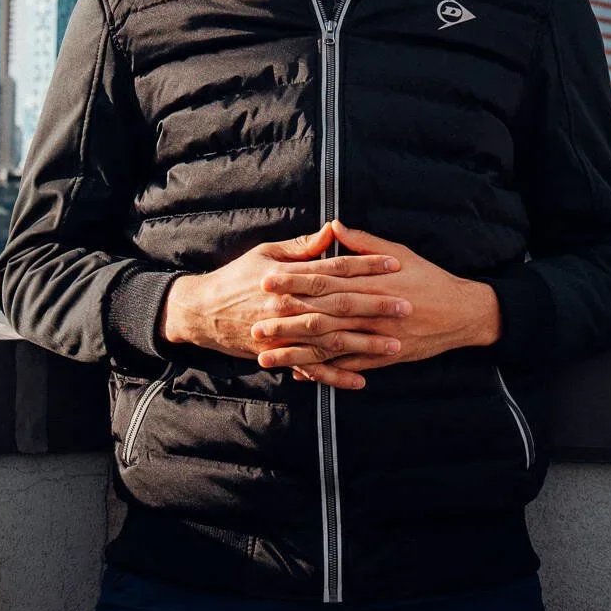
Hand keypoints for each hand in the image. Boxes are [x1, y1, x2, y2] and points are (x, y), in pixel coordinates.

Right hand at [160, 222, 408, 366]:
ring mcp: (286, 333)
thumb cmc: (237, 276)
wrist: (203, 312)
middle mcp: (291, 305)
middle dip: (375, 307)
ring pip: (331, 339)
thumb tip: (333, 230)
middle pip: (340, 305)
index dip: (367, 266)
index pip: (336, 268)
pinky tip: (362, 381)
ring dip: (364, 344)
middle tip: (407, 307)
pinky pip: (312, 368)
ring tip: (394, 345)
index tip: (396, 264)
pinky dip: (336, 376)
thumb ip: (302, 247)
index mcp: (291, 276)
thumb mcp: (266, 253)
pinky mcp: (280, 354)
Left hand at [251, 221, 500, 388]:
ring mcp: (376, 338)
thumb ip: (364, 243)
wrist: (462, 313)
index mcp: (372, 282)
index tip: (267, 280)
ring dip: (296, 351)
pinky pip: (349, 367)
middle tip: (255, 321)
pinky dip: (324, 372)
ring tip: (266, 354)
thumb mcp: (400, 253)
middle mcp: (371, 312)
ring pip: (330, 346)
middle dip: (287, 320)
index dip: (294, 281)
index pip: (325, 281)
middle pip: (322, 316)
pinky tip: (299, 373)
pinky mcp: (383, 359)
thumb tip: (335, 226)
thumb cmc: (429, 279)